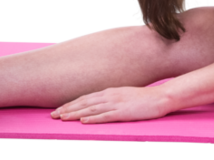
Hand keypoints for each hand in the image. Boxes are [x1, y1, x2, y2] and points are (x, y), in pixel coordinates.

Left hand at [51, 86, 172, 123]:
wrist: (160, 97)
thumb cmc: (143, 98)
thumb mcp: (124, 96)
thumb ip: (111, 99)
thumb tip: (99, 106)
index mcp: (109, 92)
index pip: (85, 98)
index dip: (71, 104)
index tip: (59, 109)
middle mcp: (109, 96)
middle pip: (84, 103)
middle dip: (67, 109)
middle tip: (53, 115)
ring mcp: (116, 104)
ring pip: (90, 109)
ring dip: (75, 114)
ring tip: (62, 118)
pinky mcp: (123, 112)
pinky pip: (104, 116)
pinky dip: (92, 118)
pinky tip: (83, 121)